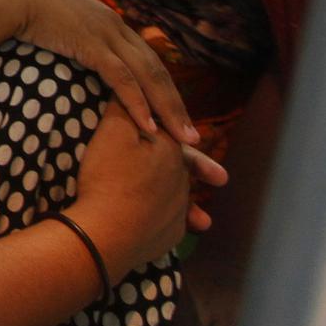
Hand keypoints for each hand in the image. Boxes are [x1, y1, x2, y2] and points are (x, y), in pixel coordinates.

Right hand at [0, 0, 197, 146]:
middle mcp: (116, 28)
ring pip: (148, 76)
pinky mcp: (91, 43)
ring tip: (184, 139)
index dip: (163, 91)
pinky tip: (149, 125)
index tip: (174, 117)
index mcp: (110, 26)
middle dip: (176, 105)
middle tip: (194, 137)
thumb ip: (73, 44)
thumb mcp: (59, 30)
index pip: (147, 62)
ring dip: (168, 109)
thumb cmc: (27, 13)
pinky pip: (121, 78)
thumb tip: (72, 63)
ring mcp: (106, 35)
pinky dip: (137, 103)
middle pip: (157, 71)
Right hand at [68, 110, 227, 272]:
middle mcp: (181, 178)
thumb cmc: (107, 178)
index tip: (195, 136)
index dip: (172, 130)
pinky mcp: (170, 235)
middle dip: (198, 170)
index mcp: (170, 148)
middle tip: (221, 178)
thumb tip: (133, 90)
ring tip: (203, 217)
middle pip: (183, 167)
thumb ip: (126, 107)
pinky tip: (169, 229)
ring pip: (184, 199)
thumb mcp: (111, 132)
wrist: (104, 232)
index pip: (172, 132)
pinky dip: (172, 225)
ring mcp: (178, 209)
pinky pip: (174, 225)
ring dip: (192, 204)